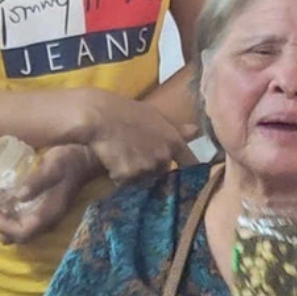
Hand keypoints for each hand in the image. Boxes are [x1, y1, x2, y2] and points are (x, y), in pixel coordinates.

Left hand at [0, 143, 98, 245]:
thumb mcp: (52, 166)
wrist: (86, 160)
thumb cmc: (68, 161)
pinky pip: (23, 224)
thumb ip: (36, 181)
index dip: (3, 226)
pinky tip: (7, 200)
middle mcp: (47, 222)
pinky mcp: (44, 212)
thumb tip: (18, 197)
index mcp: (49, 214)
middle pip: (17, 238)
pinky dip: (11, 217)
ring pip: (19, 233)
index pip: (21, 234)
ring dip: (4, 223)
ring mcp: (46, 219)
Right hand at [70, 88, 191, 182]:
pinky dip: (120, 177)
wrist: (100, 115)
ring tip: (124, 155)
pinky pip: (125, 183)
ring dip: (135, 175)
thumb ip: (177, 129)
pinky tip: (113, 160)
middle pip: (162, 174)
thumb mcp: (155, 116)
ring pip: (143, 180)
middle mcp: (163, 156)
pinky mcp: (128, 174)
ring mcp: (145, 166)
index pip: (190, 164)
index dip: (191, 173)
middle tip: (138, 156)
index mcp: (173, 141)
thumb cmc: (127, 112)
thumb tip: (196, 130)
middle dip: (153, 171)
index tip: (190, 180)